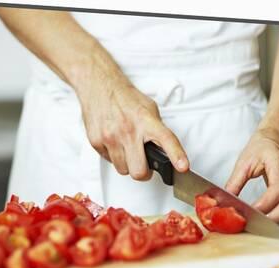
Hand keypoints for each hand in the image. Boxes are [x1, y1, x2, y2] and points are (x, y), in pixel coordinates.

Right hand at [74, 63, 188, 179]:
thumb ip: (157, 130)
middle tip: (145, 165)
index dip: (176, 155)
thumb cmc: (126, 98)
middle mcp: (128, 130)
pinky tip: (115, 143)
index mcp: (146, 120)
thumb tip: (166, 151)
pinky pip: (109, 161)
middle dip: (143, 173)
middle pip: (139, 171)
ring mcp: (110, 137)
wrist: (99, 85)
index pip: (166, 139)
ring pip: (123, 170)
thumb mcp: (149, 109)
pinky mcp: (96, 141)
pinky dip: (114, 156)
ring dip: (128, 164)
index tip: (183, 167)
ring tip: (128, 150)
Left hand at [225, 128, 278, 221]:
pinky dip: (277, 213)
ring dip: (275, 218)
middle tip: (254, 222)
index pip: (277, 190)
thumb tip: (225, 200)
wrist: (277, 137)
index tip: (251, 211)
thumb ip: (235, 182)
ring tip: (257, 221)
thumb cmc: (262, 145)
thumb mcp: (244, 161)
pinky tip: (264, 215)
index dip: (265, 204)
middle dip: (271, 217)